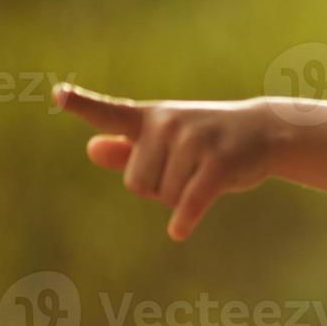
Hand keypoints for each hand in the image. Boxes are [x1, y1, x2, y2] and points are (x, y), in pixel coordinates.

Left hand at [54, 83, 276, 241]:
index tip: (57, 94)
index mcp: (151, 118)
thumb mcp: (170, 142)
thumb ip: (129, 149)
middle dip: (158, 191)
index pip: (109, 113)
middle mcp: (168, 124)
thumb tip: (91, 148)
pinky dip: (184, 219)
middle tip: (188, 173)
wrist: (268, 132)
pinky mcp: (218, 161)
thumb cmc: (212, 140)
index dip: (82, 105)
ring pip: (164, 196)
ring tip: (206, 177)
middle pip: (137, 183)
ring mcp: (194, 140)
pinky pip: (189, 201)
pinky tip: (178, 231)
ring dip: (181, 201)